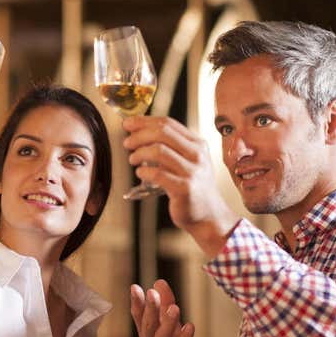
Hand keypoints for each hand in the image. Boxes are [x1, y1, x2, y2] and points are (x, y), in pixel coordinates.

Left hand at [123, 116, 238, 257]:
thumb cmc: (192, 188)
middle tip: (127, 142)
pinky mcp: (184, 189)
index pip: (168, 124)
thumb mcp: (188, 162)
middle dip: (139, 135)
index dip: (144, 121)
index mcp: (197, 144)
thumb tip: (138, 132)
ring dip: (139, 153)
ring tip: (133, 159)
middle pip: (162, 133)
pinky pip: (158, 174)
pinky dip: (144, 172)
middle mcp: (197, 155)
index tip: (128, 124)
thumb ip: (171, 148)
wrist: (208, 215)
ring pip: (159, 151)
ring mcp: (192, 172)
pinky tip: (140, 174)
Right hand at [130, 279, 199, 336]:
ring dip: (167, 323)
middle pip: (147, 326)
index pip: (138, 318)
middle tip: (151, 293)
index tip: (135, 287)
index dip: (136, 303)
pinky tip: (190, 327)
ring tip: (174, 308)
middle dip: (149, 309)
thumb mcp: (168, 330)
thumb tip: (158, 282)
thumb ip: (164, 307)